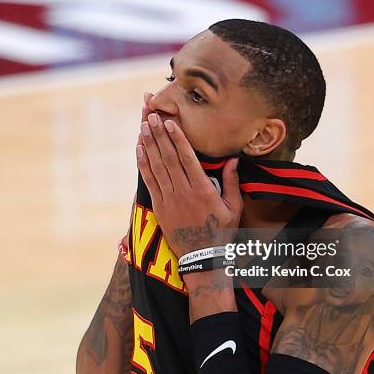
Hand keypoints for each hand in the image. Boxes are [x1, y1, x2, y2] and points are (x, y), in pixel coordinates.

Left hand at [135, 112, 242, 258]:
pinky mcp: (159, 207)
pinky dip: (143, 164)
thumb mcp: (234, 208)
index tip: (170, 121)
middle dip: (159, 134)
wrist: (202, 258)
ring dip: (149, 144)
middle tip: (151, 115)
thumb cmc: (221, 232)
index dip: (177, 138)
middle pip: (168, 158)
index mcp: (203, 190)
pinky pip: (149, 181)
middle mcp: (184, 192)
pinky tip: (140, 149)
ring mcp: (169, 199)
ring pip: (156, 167)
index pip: (187, 158)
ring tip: (143, 125)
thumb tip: (233, 160)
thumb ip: (232, 183)